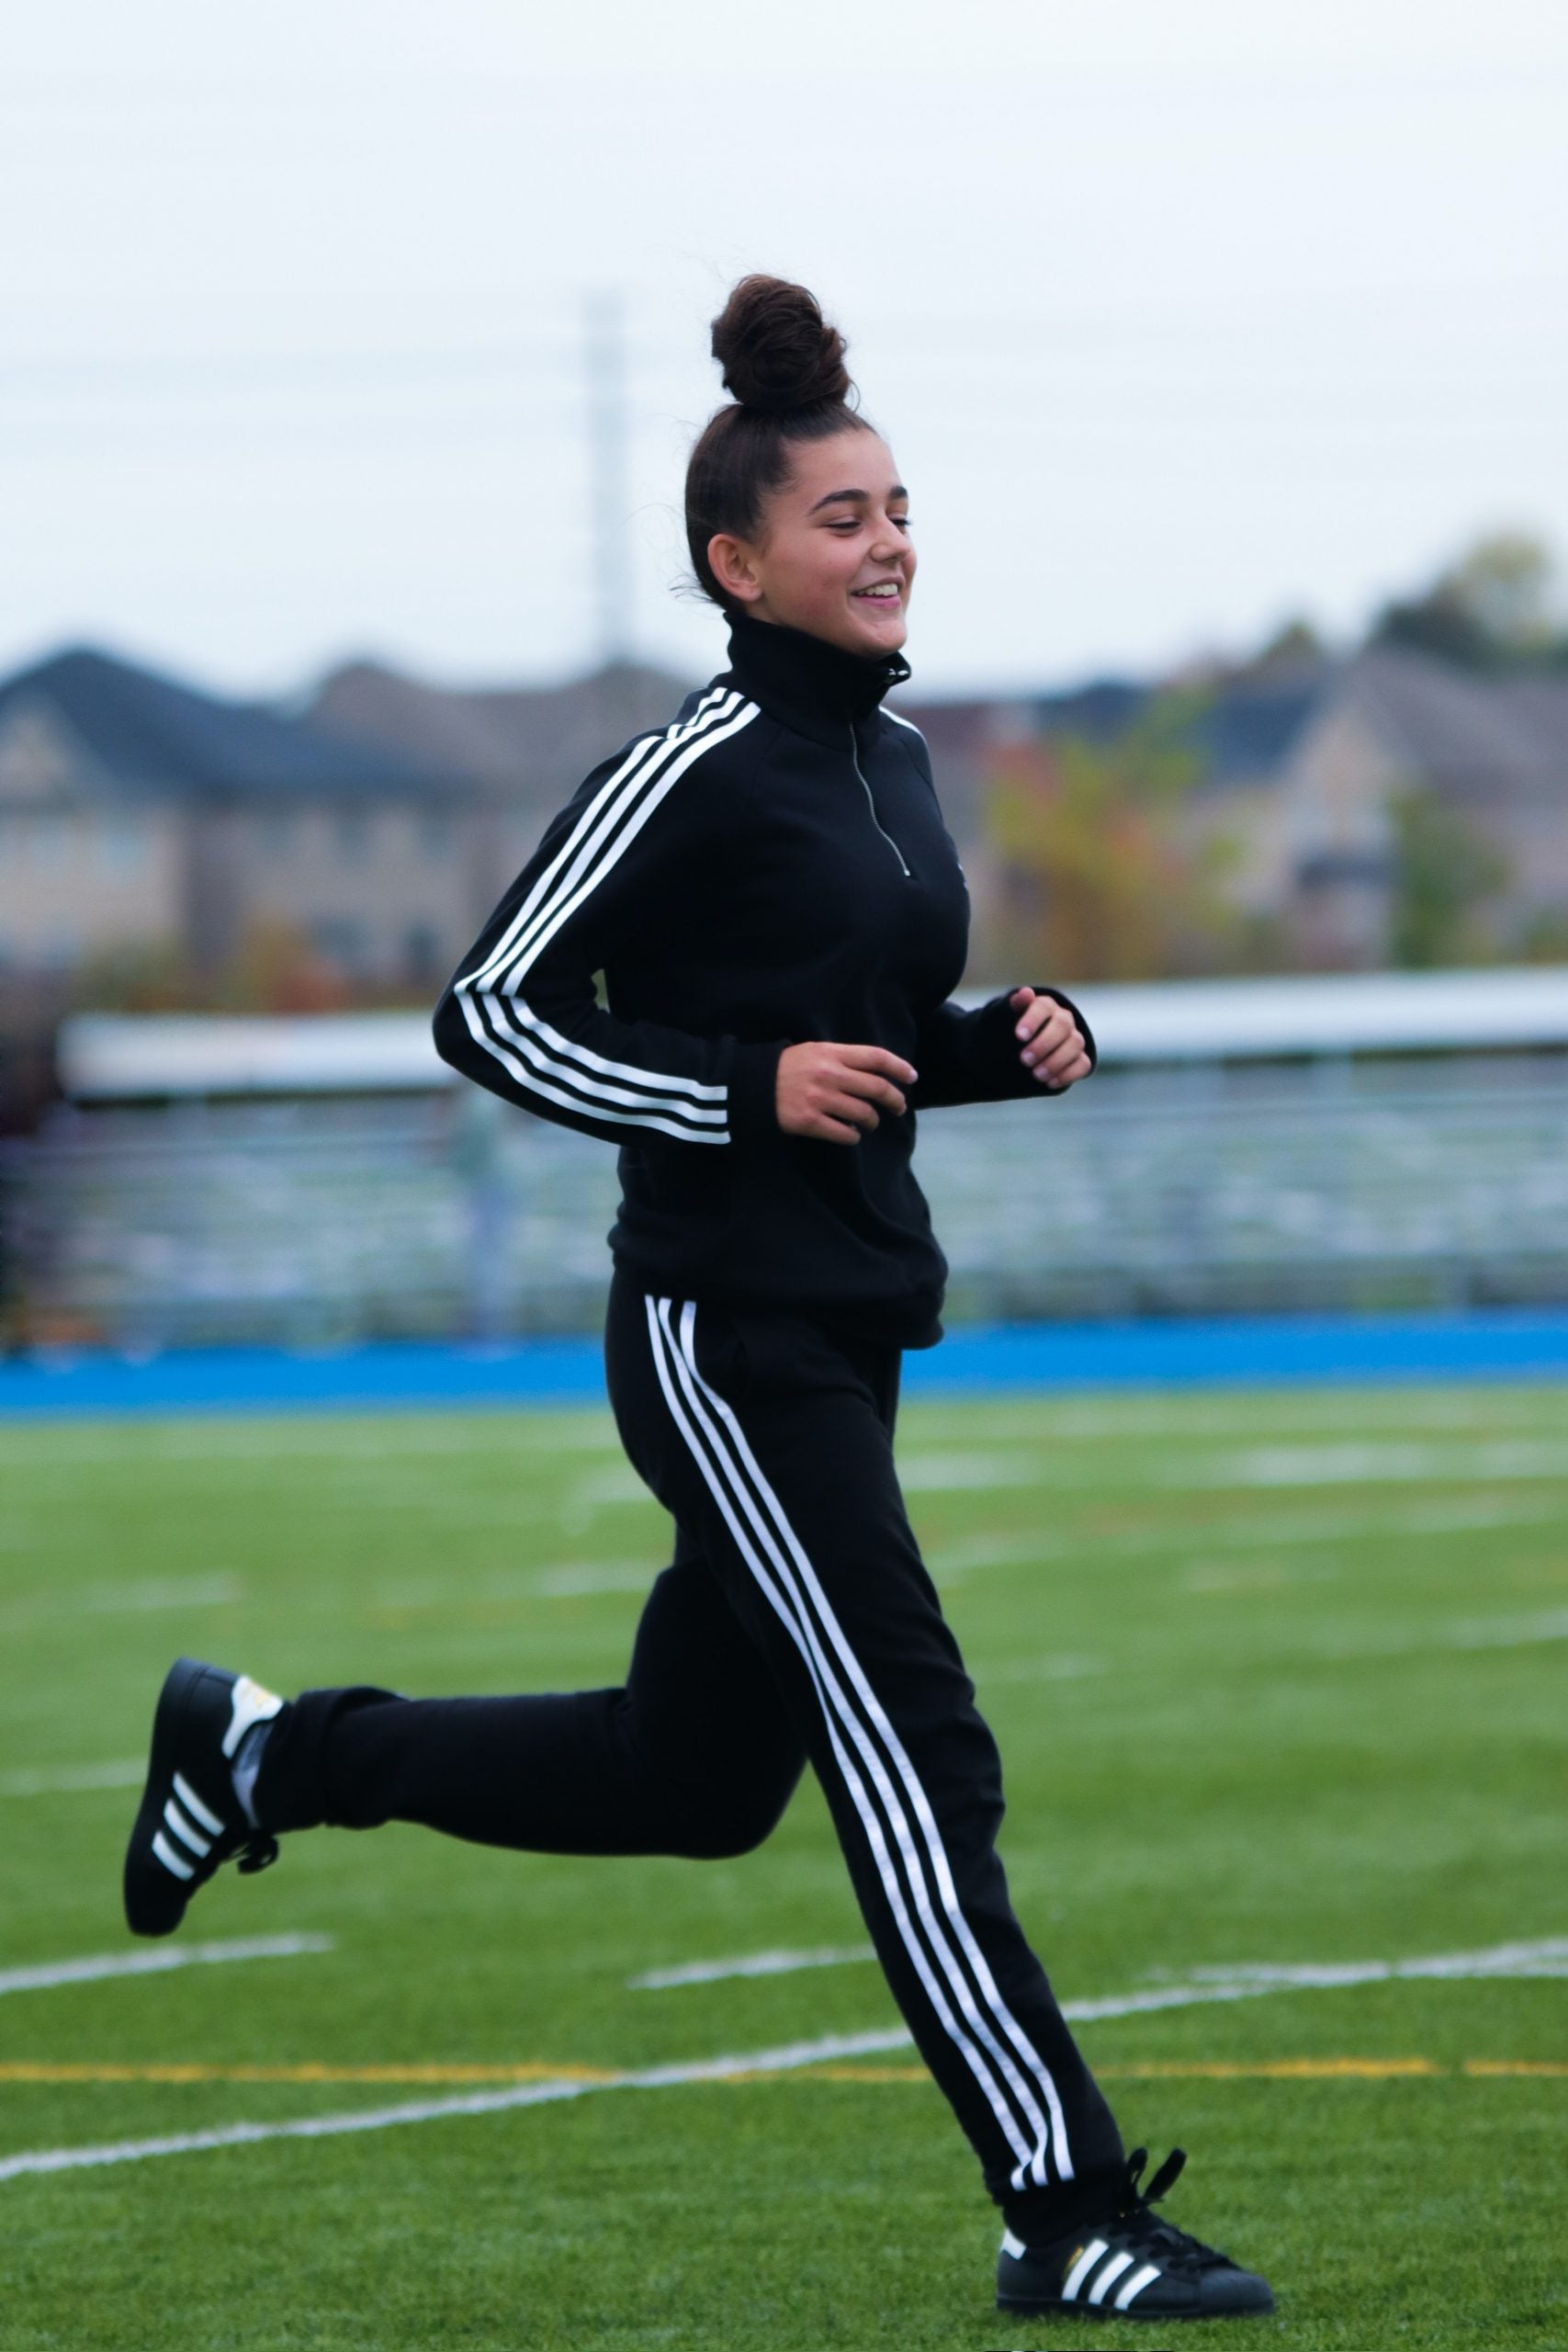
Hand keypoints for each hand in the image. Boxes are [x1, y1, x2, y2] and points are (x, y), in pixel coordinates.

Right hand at [776, 1042, 917, 1144]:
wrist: (751, 1085)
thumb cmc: (787, 1067)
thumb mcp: (814, 1051)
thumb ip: (842, 1058)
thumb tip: (874, 1073)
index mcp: (832, 1053)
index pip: (876, 1058)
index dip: (899, 1067)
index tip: (911, 1077)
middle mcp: (830, 1074)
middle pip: (877, 1088)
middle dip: (895, 1100)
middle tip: (898, 1107)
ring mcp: (820, 1099)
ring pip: (864, 1113)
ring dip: (872, 1121)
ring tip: (870, 1122)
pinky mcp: (810, 1122)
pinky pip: (844, 1133)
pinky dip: (853, 1136)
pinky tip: (851, 1134)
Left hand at [1010, 987, 1091, 1089]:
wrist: (1016, 1053)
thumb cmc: (1011, 1033)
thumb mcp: (1005, 1019)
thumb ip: (1014, 1006)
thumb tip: (1025, 993)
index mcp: (1045, 1006)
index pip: (1043, 1007)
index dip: (1032, 1020)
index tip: (1019, 1036)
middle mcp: (1063, 1019)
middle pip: (1062, 1025)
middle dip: (1044, 1044)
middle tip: (1024, 1060)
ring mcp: (1074, 1039)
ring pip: (1075, 1044)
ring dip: (1055, 1061)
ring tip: (1036, 1075)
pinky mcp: (1079, 1059)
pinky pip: (1083, 1064)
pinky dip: (1068, 1074)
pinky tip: (1050, 1083)